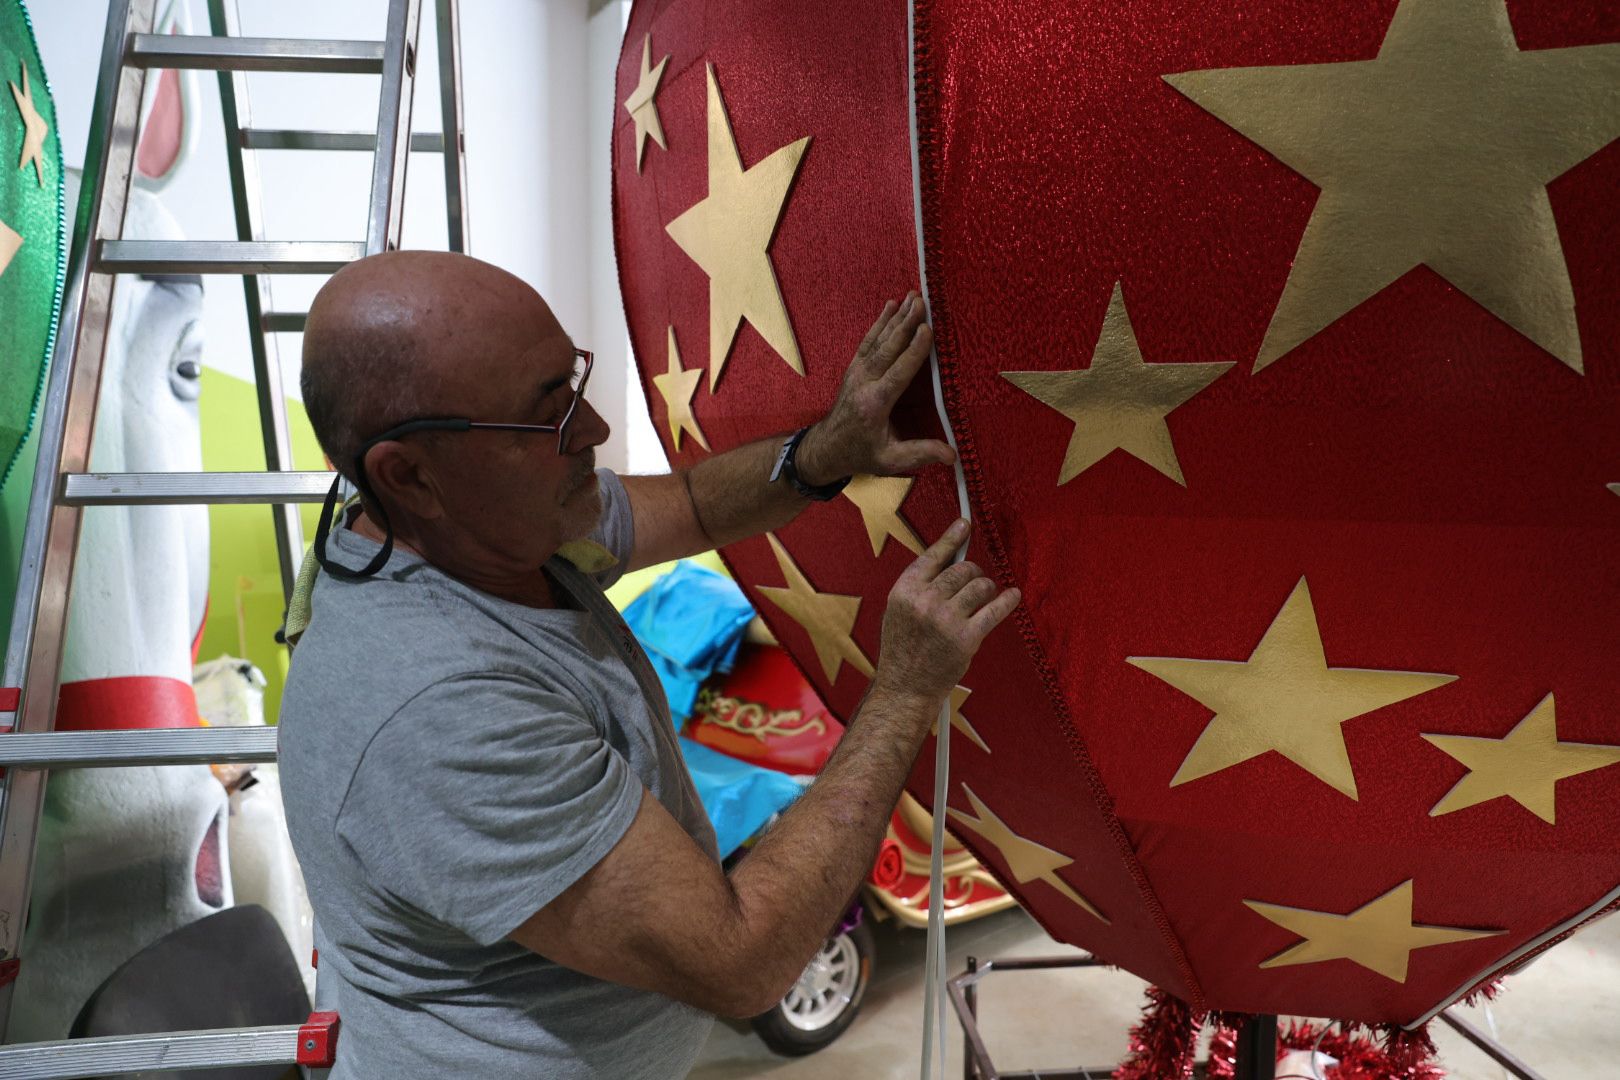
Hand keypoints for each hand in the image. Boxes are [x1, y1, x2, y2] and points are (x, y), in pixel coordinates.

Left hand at [796, 293, 956, 485]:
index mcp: (874, 404)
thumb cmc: (861, 453)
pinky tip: (891, 305)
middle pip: (888, 348)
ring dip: (896, 317)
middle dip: (906, 323)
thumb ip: (920, 454)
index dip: (913, 351)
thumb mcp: (890, 461)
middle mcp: (864, 383)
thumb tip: (952, 456)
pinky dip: (880, 321)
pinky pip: (869, 340)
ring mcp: (857, 372)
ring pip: (879, 339)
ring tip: (912, 296)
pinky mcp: (855, 367)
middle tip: (922, 301)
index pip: (898, 373)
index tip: (927, 330)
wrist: (827, 448)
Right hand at [872, 519, 1020, 708]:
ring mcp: (946, 620)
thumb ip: (921, 584)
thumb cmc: (904, 648)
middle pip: (963, 569)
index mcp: (904, 590)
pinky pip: (995, 610)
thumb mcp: (900, 610)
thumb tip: (951, 557)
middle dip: (972, 574)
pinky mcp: (966, 638)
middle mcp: (925, 601)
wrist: (905, 688)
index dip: (952, 537)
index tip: (965, 524)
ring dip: (986, 590)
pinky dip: (1007, 601)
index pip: (934, 555)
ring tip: (981, 600)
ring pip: (981, 586)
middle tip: (972, 585)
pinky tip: (1012, 596)